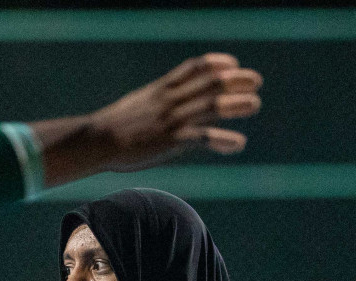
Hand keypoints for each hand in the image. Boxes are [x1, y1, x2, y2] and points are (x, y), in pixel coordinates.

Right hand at [32, 54, 262, 187]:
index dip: (216, 63)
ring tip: (255, 104)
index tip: (233, 64)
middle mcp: (170, 99)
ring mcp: (172, 118)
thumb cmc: (112, 128)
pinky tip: (239, 143)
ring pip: (212, 105)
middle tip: (256, 81)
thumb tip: (163, 105)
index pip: (193, 68)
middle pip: (209, 83)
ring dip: (237, 104)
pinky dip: (224, 139)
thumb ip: (153, 103)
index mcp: (161, 89)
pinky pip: (204, 136)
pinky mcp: (171, 139)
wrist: (99, 140)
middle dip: (235, 80)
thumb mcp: (135, 106)